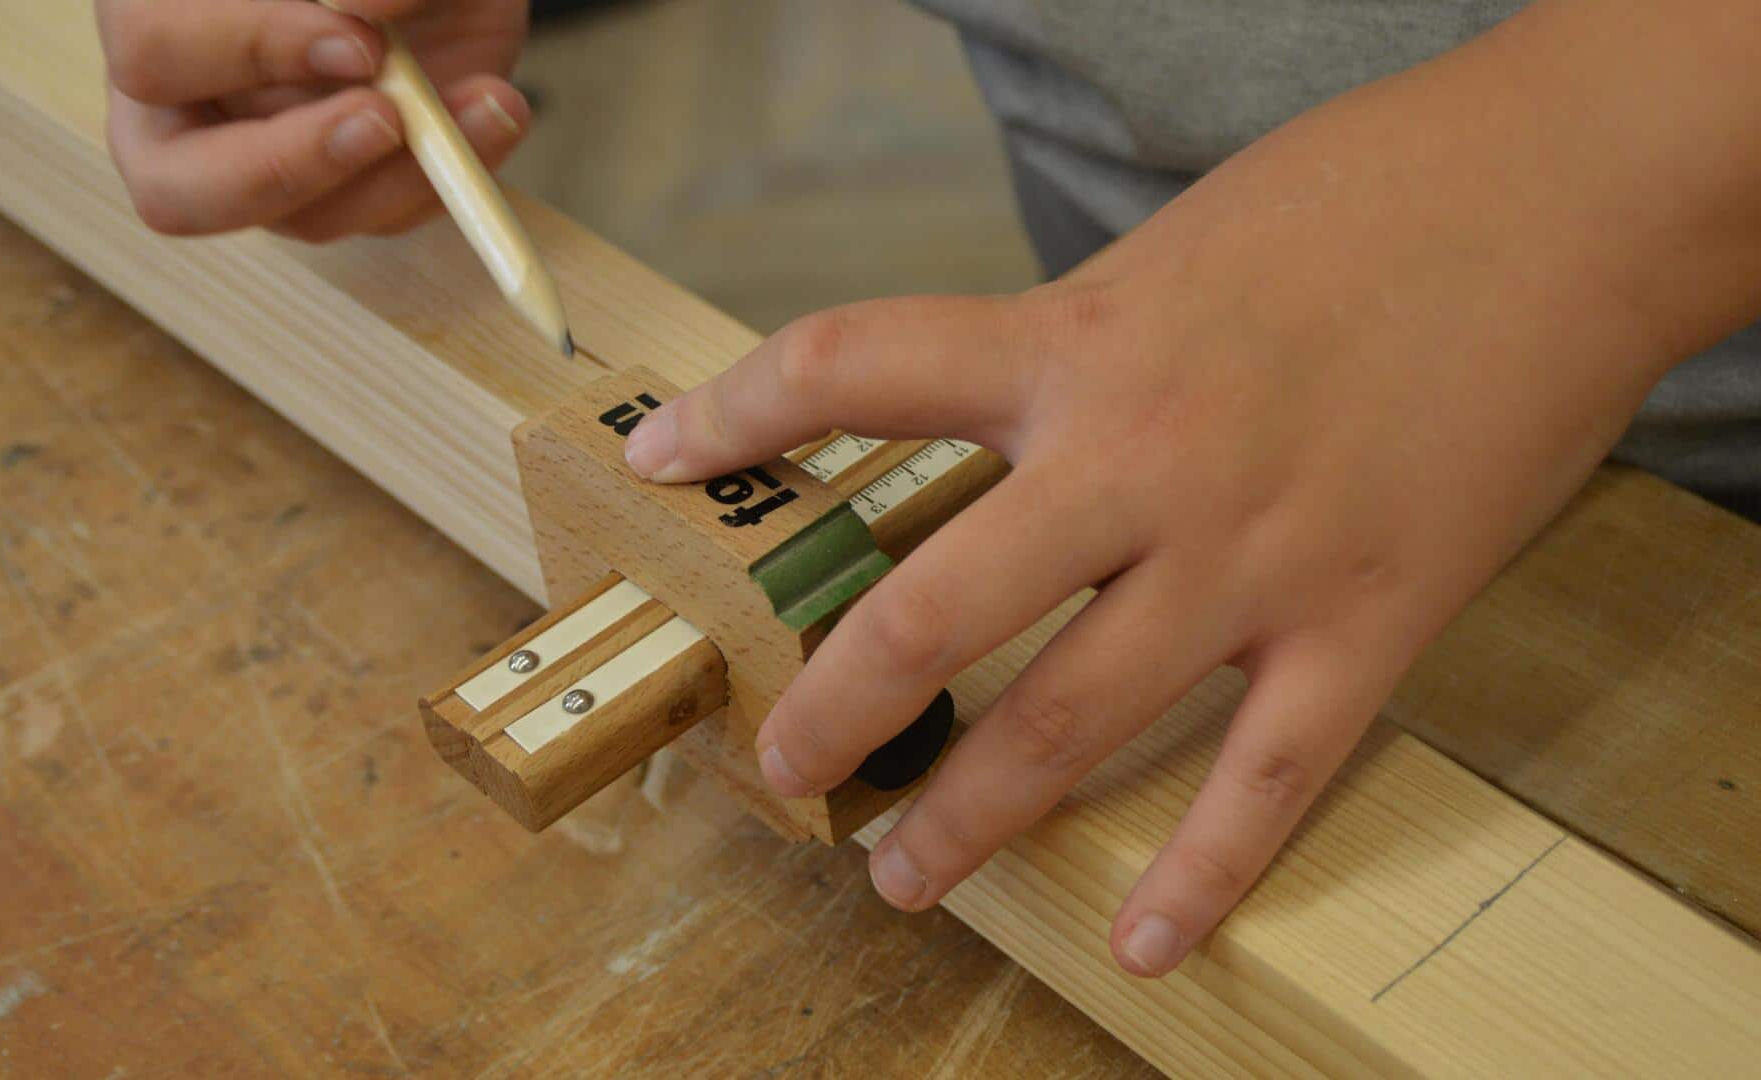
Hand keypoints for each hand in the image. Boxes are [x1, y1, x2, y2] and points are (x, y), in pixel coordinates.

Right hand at [96, 0, 530, 240]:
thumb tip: (364, 10)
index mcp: (155, 12)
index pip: (155, 50)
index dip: (252, 50)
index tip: (359, 43)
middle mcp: (185, 106)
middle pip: (177, 190)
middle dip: (290, 165)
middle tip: (385, 119)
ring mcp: (260, 164)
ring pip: (302, 219)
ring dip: (402, 176)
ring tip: (485, 103)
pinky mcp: (342, 191)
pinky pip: (383, 216)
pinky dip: (451, 177)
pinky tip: (496, 114)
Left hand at [618, 5, 1725, 976]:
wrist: (1572, 192)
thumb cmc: (1372, 195)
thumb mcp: (1175, 245)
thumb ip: (1081, 341)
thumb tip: (1008, 411)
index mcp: (1079, 341)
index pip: (855, 364)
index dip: (737, 412)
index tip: (661, 451)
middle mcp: (1140, 458)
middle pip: (932, 607)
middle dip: (836, 705)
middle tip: (782, 767)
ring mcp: (1252, 552)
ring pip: (1073, 718)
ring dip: (973, 815)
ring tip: (905, 879)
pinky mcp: (1370, 615)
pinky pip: (1267, 777)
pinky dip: (1203, 872)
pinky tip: (1144, 938)